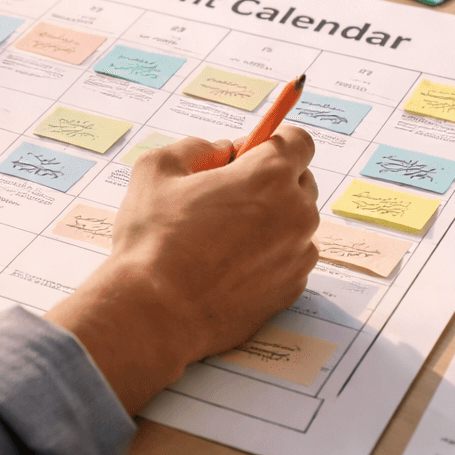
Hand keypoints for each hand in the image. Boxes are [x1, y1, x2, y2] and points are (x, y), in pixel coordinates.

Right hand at [45, 128, 318, 413]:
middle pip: (301, 181)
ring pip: (295, 223)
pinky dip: (269, 256)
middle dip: (272, 181)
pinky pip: (289, 258)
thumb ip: (196, 147)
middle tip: (227, 195)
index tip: (249, 153)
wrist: (155, 313)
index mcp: (269, 176)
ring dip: (271, 220)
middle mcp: (296, 213)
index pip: (299, 141)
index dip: (273, 141)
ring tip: (222, 237)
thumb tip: (220, 150)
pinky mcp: (292, 290)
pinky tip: (228, 266)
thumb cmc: (153, 240)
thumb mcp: (156, 169)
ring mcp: (298, 255)